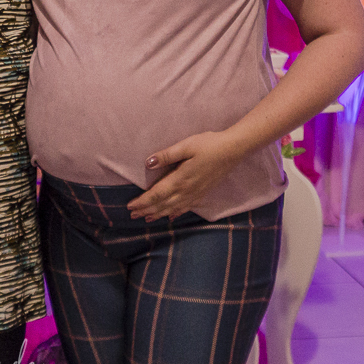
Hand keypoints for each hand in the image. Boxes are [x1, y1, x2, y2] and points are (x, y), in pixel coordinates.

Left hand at [127, 131, 241, 220]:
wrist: (233, 150)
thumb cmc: (208, 145)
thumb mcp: (186, 146)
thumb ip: (166, 155)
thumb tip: (148, 163)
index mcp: (180, 179)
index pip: (157, 194)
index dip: (143, 202)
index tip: (130, 206)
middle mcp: (187, 190)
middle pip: (163, 204)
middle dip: (147, 210)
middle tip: (132, 215)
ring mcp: (196, 193)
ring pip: (173, 208)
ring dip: (159, 214)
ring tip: (147, 218)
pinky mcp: (203, 193)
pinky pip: (187, 207)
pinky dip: (177, 213)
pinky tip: (172, 216)